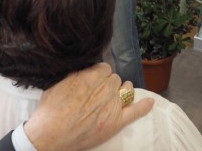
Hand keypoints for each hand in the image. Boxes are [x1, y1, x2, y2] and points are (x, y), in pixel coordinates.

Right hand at [24, 62, 153, 150]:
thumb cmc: (51, 109)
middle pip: (114, 79)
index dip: (98, 74)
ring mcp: (112, 105)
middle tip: (96, 92)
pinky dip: (143, 107)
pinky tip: (150, 102)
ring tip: (116, 93)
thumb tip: (86, 67)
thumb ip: (77, 72)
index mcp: (91, 76)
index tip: (93, 80)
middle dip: (107, 83)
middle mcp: (105, 88)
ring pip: (125, 90)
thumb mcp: (60, 81)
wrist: (51, 134)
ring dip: (122, 90)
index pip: (104, 68)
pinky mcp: (115, 122)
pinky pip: (134, 112)